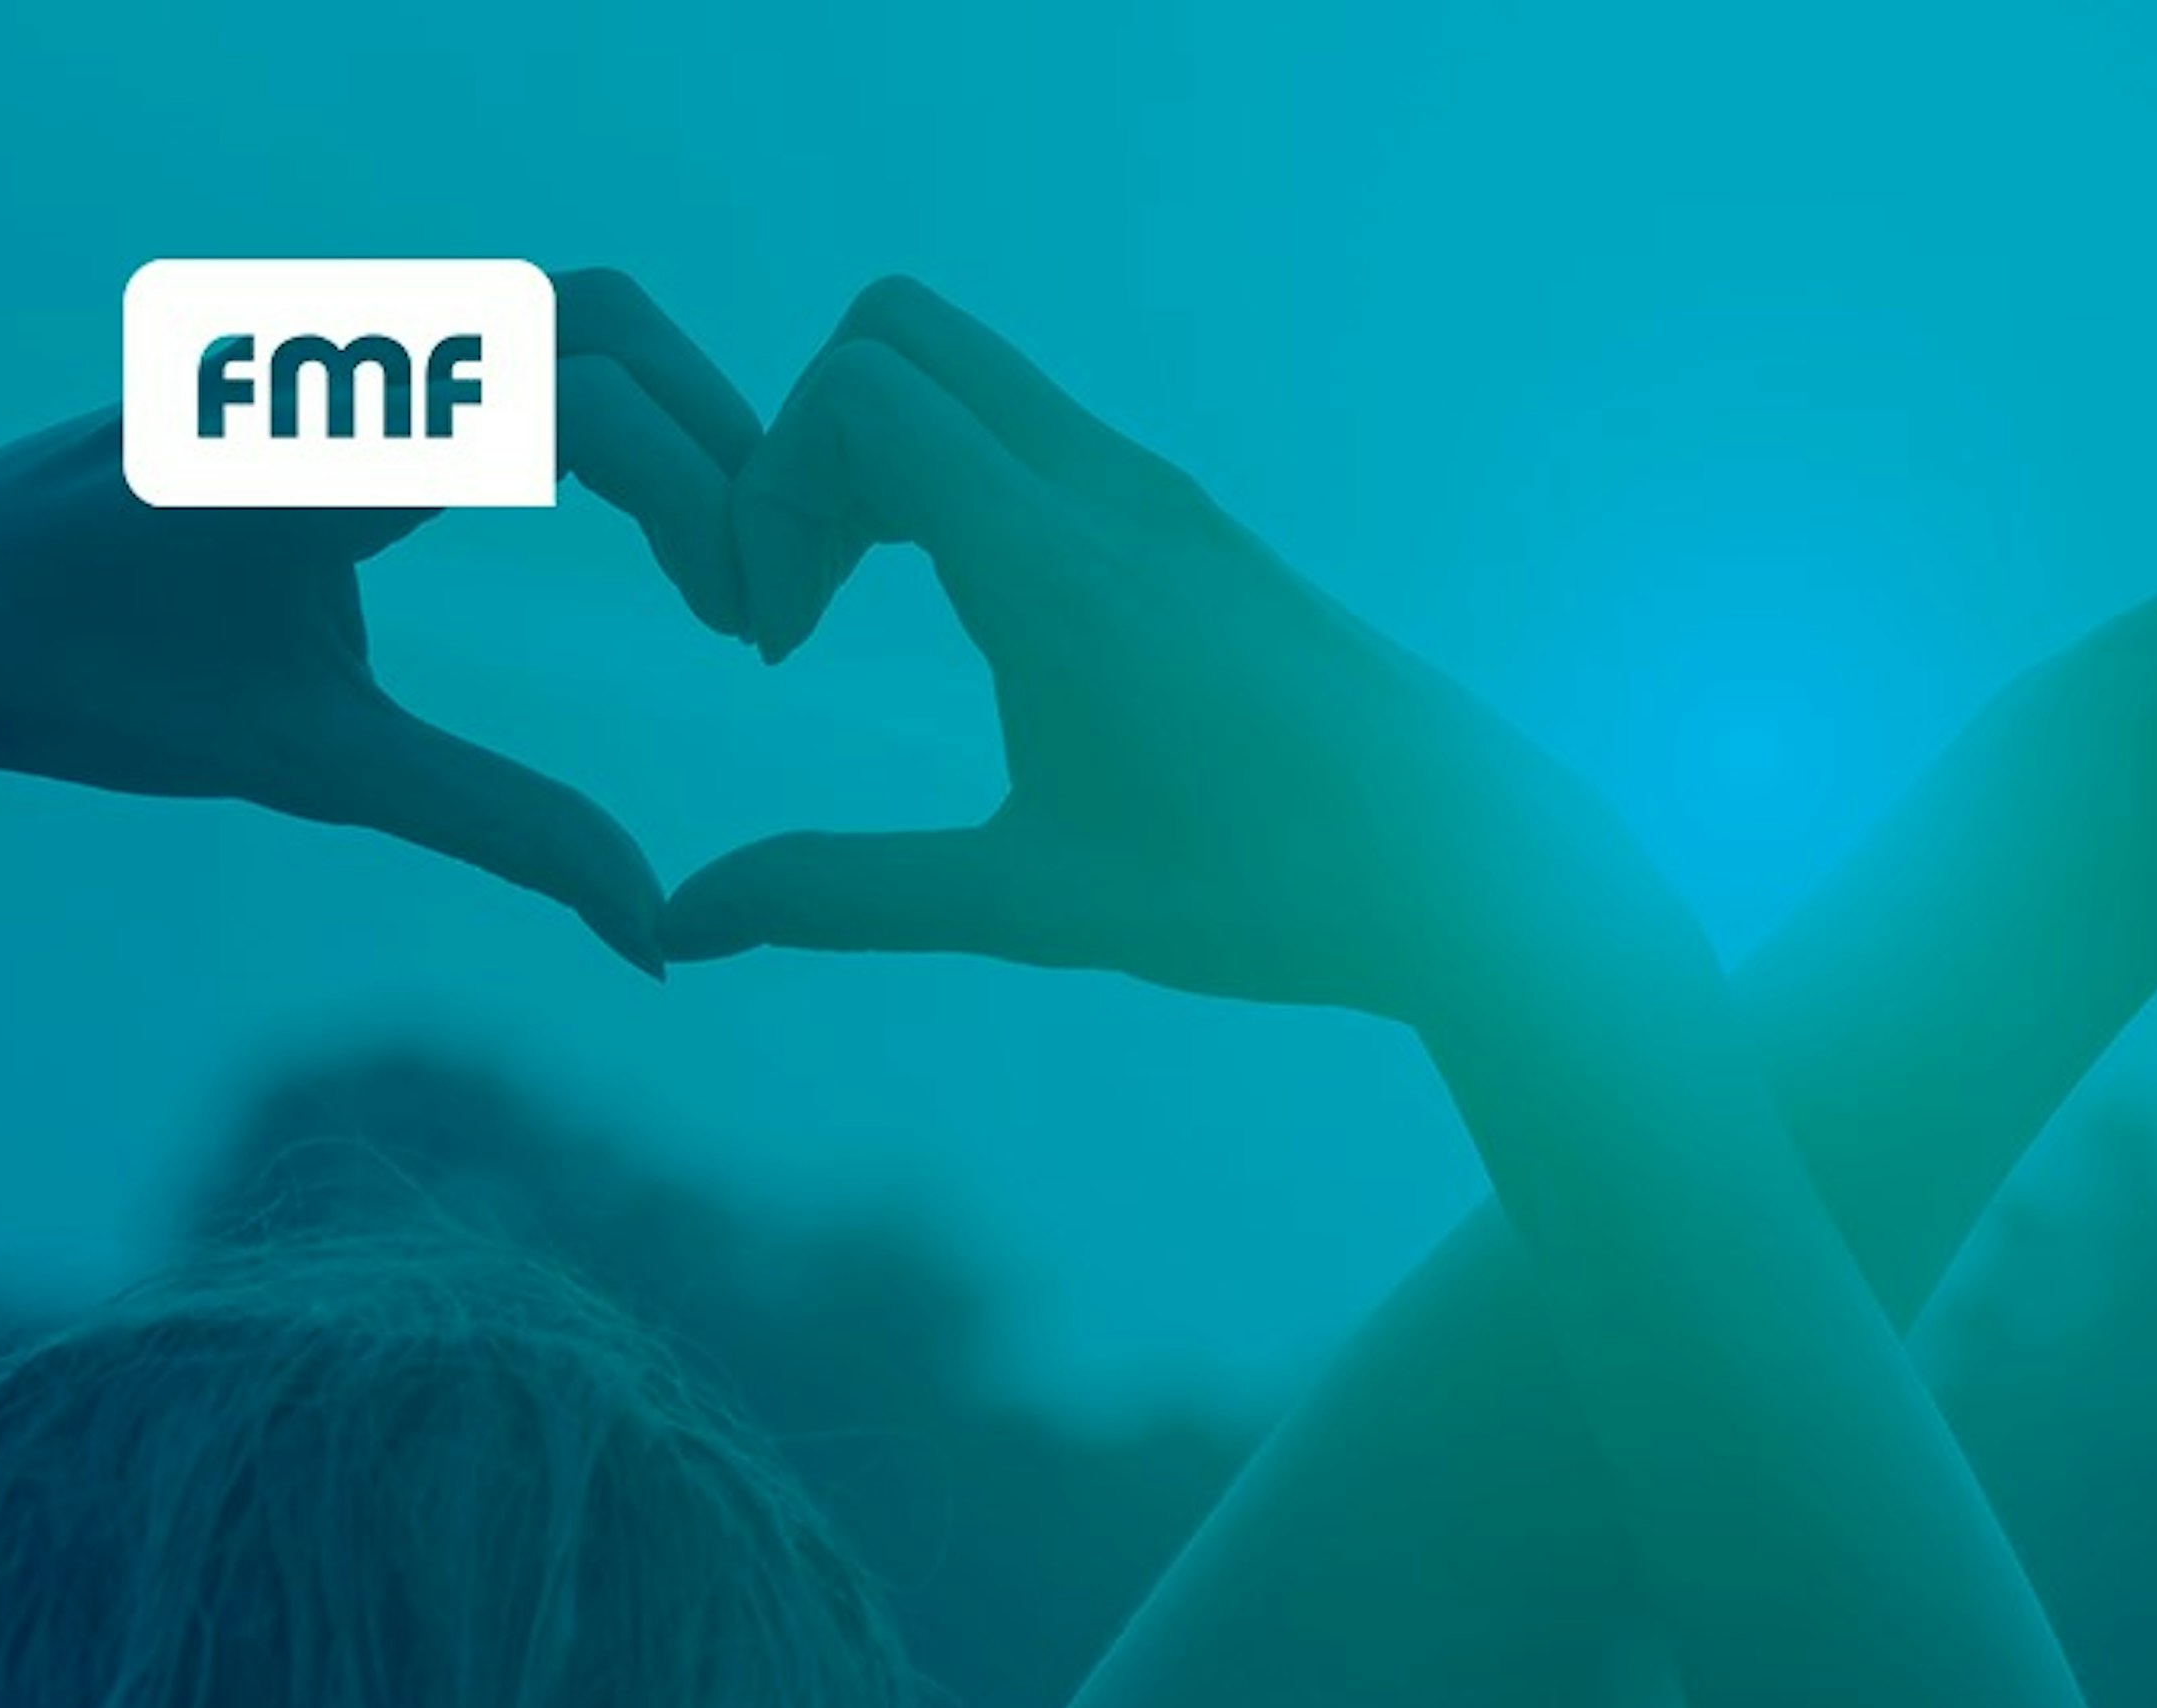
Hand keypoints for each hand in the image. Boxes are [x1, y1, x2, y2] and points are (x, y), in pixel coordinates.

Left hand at [0, 270, 758, 971]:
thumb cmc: (103, 686)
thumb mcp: (315, 767)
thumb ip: (502, 829)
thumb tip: (657, 936)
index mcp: (326, 442)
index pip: (573, 402)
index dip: (700, 501)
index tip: (751, 627)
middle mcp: (338, 352)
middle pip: (598, 319)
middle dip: (720, 441)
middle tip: (769, 589)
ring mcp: (339, 332)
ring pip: (565, 314)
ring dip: (671, 422)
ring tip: (721, 565)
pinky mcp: (347, 345)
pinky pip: (512, 336)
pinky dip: (610, 411)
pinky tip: (643, 526)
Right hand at [661, 279, 1677, 1026]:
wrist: (1469, 866)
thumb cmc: (1264, 889)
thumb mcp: (1034, 906)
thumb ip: (845, 895)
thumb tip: (687, 923)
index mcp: (1056, 561)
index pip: (857, 393)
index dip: (769, 489)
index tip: (777, 638)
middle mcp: (1110, 492)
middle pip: (899, 336)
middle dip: (803, 444)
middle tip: (796, 598)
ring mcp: (1164, 498)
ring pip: (973, 381)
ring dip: (883, 466)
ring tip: (857, 614)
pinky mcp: (1199, 528)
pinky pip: (1037, 437)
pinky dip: (961, 487)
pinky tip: (972, 632)